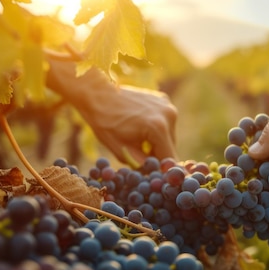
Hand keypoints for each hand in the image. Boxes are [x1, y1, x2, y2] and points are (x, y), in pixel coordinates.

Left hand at [46, 60, 178, 164]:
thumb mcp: (121, 150)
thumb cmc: (105, 122)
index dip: (162, 171)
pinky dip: (156, 128)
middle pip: (170, 147)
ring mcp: (168, 105)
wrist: (97, 92)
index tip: (154, 177)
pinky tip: (140, 124)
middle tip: (139, 154)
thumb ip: (142, 164)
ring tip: (137, 137)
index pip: (169, 159)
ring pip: (169, 135)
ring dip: (158, 141)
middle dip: (158, 155)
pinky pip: (165, 122)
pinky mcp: (164, 100)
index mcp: (158, 128)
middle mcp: (169, 115)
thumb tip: (155, 175)